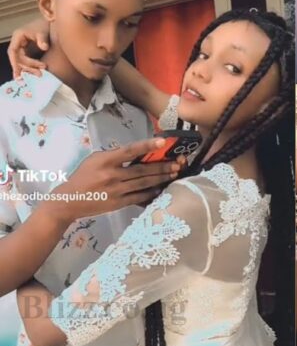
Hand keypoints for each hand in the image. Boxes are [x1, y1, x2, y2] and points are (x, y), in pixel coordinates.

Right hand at [8, 19, 49, 79]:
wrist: (50, 24)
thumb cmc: (45, 26)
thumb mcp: (43, 32)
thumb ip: (42, 40)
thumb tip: (44, 48)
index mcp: (18, 36)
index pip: (12, 51)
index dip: (14, 62)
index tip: (19, 72)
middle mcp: (17, 42)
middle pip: (17, 58)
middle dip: (27, 67)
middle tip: (39, 73)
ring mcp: (21, 47)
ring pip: (21, 61)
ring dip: (29, 69)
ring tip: (41, 74)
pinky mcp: (26, 51)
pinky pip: (25, 61)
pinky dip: (29, 68)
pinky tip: (33, 74)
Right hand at [46, 138, 182, 224]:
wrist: (70, 201)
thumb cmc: (83, 176)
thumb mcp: (94, 160)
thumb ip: (114, 156)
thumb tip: (137, 152)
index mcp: (105, 161)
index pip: (129, 151)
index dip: (147, 146)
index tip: (162, 142)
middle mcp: (112, 175)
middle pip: (142, 170)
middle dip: (162, 166)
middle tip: (178, 163)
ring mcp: (116, 191)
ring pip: (144, 184)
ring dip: (161, 178)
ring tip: (174, 174)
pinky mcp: (119, 203)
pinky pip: (139, 197)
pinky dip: (151, 193)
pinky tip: (162, 188)